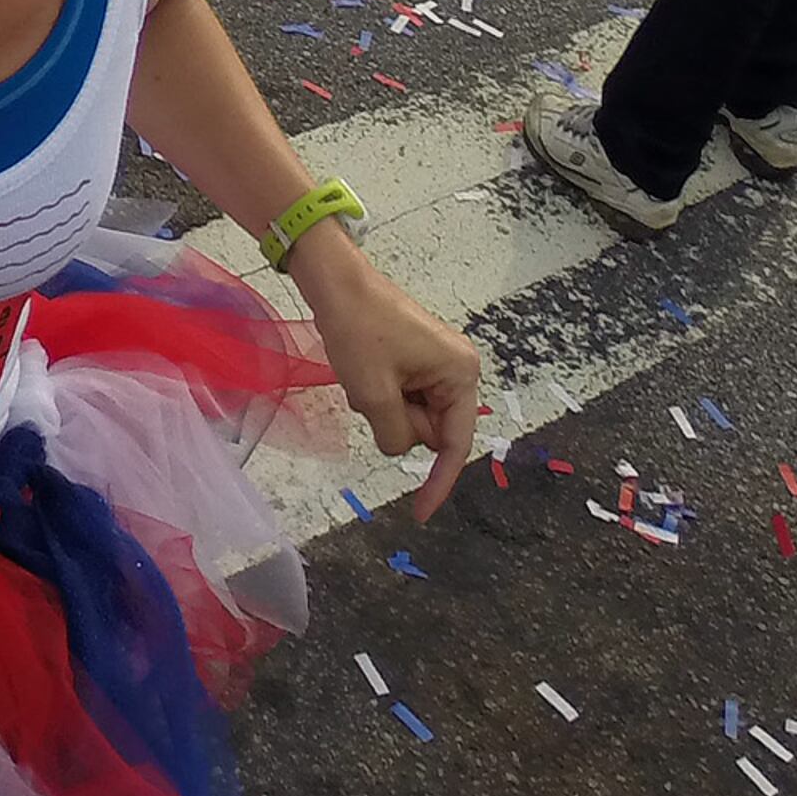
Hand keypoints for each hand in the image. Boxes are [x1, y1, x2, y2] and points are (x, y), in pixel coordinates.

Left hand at [293, 237, 480, 521]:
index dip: (438, 482)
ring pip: (410, 417)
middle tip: (369, 390)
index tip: (420, 513)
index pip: (455, 444)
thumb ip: (395, 435)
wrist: (335, 282)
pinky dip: (378, 395)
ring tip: (363, 374)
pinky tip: (362, 370)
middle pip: (430, 430)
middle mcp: (458, 371)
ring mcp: (437, 365)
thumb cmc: (357, 331)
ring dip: (382, 407)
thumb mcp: (374, 393)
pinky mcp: (416, 361)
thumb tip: (402, 448)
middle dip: (396, 422)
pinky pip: (399, 398)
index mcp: (461, 375)